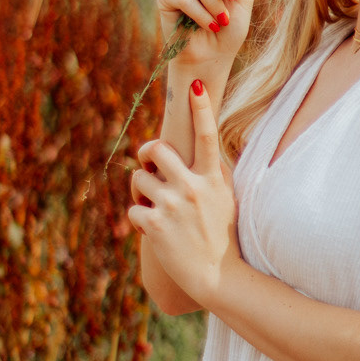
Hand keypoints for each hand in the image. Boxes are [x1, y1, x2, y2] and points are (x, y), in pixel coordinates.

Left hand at [127, 81, 237, 309]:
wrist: (218, 276)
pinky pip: (133, 209)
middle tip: (149, 165)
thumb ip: (213, 174)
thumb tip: (204, 149)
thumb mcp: (227, 199)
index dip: (201, 108)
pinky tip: (153, 231)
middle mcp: (192, 187)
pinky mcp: (153, 225)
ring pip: (138, 179)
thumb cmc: (223, 237)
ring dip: (141, 192)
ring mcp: (172, 205)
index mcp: (212, 179)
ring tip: (153, 208)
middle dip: (146, 153)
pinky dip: (138, 219)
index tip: (196, 84)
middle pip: (156, 149)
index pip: (208, 136)